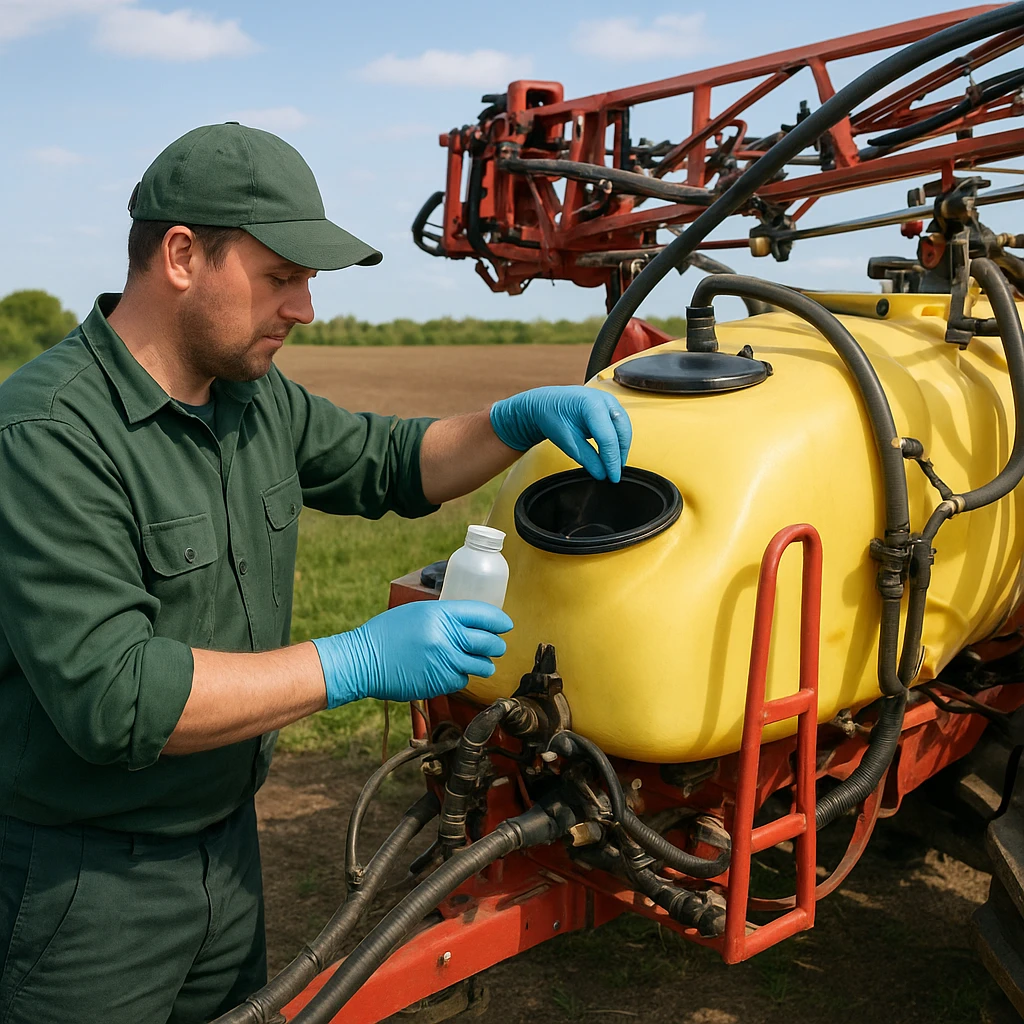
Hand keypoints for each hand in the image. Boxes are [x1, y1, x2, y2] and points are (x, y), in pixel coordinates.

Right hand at [312, 600, 513, 707]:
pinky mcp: (439, 682)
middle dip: (497, 645)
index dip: (499, 620)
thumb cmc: (387, 633)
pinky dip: (461, 677)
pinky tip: (450, 671)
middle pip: (489, 642)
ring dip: (483, 664)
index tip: (505, 625)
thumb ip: (444, 616)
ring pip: (481, 665)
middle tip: (496, 646)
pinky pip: (463, 680)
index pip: (483, 614)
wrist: (364, 661)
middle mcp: (447, 637)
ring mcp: (445, 662)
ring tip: (478, 662)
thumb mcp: (417, 612)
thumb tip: (470, 622)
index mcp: (441, 614)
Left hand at [489, 385, 631, 481]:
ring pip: (624, 428)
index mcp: (592, 405)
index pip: (608, 438)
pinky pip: (621, 424)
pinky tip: (613, 452)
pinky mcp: (610, 405)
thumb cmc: (551, 416)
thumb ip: (587, 458)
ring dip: (622, 447)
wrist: (545, 402)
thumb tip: (603, 473)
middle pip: (622, 432)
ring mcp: (609, 400)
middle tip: (615, 473)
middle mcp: (605, 399)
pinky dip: (619, 439)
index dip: (612, 461)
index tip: (613, 477)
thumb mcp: (567, 441)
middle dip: (620, 454)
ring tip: (614, 465)